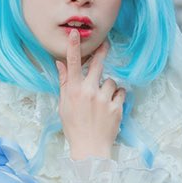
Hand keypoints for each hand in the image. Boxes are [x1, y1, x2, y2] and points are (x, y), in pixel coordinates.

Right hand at [54, 31, 125, 160]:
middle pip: (97, 64)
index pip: (73, 64)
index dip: (74, 47)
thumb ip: (65, 83)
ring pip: (111, 81)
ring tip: (103, 101)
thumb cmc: (74, 127)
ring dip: (109, 87)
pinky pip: (120, 92)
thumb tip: (61, 64)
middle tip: (106, 44)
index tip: (76, 33)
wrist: (90, 149)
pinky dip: (117, 97)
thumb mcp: (64, 105)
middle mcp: (89, 92)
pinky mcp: (117, 107)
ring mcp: (104, 99)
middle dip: (102, 52)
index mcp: (74, 91)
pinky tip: (111, 107)